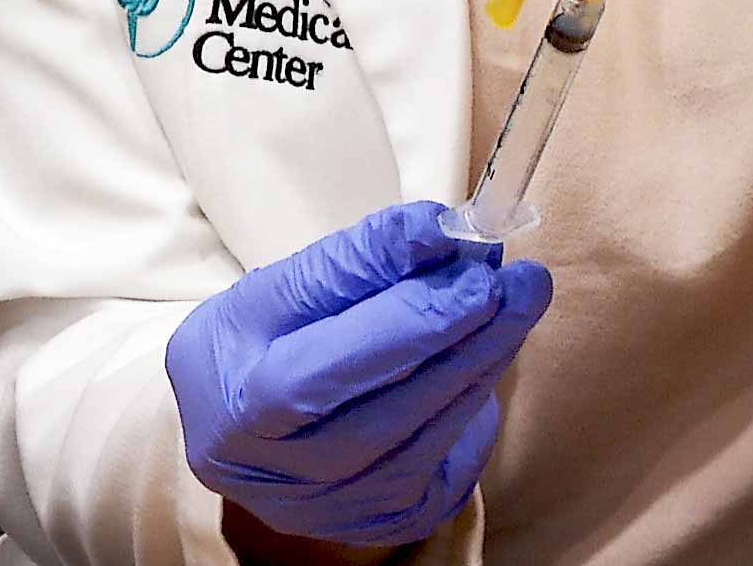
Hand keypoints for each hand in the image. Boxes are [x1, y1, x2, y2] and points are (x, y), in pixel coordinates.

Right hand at [166, 201, 552, 546]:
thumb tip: (437, 228)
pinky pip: (446, 463)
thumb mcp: (275, 292)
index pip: (321, 371)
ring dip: (483, 362)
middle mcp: (279, 477)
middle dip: (461, 337)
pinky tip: (490, 353)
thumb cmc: (254, 346)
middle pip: (384, 412)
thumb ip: (354, 262)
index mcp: (237, 410)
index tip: (464, 258)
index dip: (401, 317)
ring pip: (426, 438)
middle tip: (518, 281)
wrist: (234, 429)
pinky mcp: (378, 524)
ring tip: (519, 299)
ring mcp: (332, 510)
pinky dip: (474, 402)